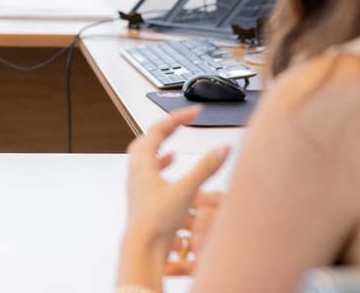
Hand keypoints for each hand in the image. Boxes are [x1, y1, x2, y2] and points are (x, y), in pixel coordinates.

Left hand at [118, 107, 229, 287]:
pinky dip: (160, 164)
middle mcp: (137, 171)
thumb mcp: (186, 191)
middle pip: (148, 138)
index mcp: (143, 163)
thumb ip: (206, 168)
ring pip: (145, 155)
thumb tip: (222, 149)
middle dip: (166, 127)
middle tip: (182, 121)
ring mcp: (138, 184)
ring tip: (173, 142)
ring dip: (160, 145)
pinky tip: (169, 168)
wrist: (143, 247)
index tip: (194, 111)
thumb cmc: (156, 222)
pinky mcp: (143, 197)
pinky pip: (149, 172)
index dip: (178, 117)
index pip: (158, 128)